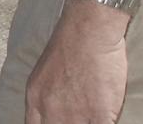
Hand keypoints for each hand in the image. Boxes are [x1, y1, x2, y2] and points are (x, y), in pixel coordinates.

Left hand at [25, 1, 128, 122]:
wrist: (90, 27)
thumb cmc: (71, 41)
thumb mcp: (44, 72)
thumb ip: (46, 96)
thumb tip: (52, 111)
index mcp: (35, 99)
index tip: (60, 121)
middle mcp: (50, 111)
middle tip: (79, 116)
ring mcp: (74, 115)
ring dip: (87, 123)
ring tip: (92, 114)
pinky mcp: (98, 115)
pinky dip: (106, 122)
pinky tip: (108, 116)